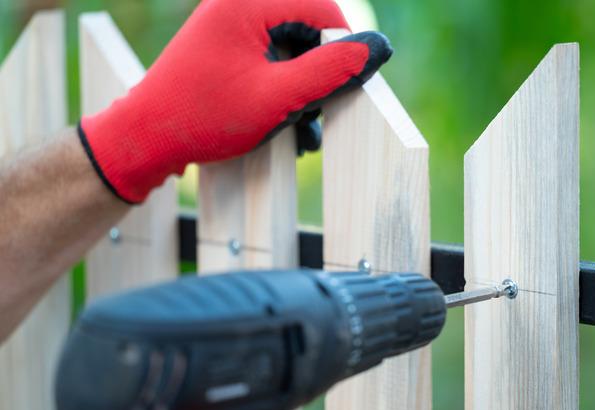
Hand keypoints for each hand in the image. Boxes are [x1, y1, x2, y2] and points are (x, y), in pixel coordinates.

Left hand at [79, 0, 392, 202]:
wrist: (144, 138)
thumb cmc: (204, 117)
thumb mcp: (278, 97)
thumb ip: (331, 70)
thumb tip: (378, 48)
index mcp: (248, 2)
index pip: (324, 11)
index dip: (346, 50)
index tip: (350, 90)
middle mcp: (238, 4)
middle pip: (308, 30)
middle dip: (322, 75)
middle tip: (320, 114)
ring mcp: (231, 25)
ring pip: (293, 50)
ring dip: (305, 89)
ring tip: (302, 130)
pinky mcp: (227, 46)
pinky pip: (272, 60)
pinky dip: (285, 90)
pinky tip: (286, 124)